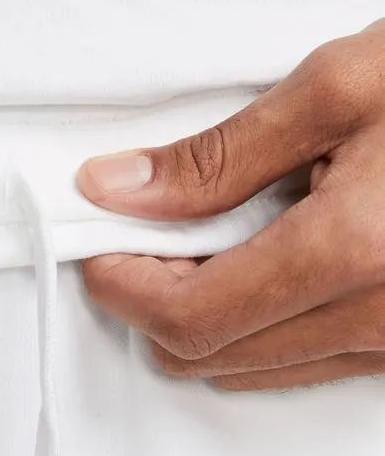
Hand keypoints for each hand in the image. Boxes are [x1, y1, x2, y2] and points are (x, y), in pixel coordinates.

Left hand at [76, 19, 384, 390]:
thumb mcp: (338, 88)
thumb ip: (217, 156)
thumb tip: (117, 189)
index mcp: (353, 253)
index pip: (188, 317)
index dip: (122, 287)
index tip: (98, 246)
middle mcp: (381, 318)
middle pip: (210, 355)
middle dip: (155, 302)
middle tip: (142, 236)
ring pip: (252, 368)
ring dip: (204, 316)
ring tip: (204, 241)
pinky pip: (306, 363)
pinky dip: (258, 325)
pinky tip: (262, 263)